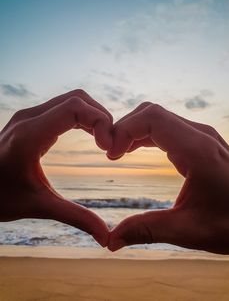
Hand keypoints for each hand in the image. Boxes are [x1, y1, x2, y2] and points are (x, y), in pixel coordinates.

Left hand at [0, 90, 112, 246]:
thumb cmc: (0, 197)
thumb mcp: (38, 206)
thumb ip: (74, 217)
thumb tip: (105, 236)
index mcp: (30, 135)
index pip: (74, 108)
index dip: (100, 121)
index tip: (108, 147)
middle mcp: (29, 118)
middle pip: (77, 99)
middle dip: (101, 117)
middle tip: (111, 145)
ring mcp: (30, 116)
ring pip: (72, 101)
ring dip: (93, 116)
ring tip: (104, 140)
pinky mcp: (32, 120)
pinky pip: (64, 108)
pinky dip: (83, 118)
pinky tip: (90, 136)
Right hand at [107, 102, 228, 253]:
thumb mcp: (190, 231)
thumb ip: (147, 230)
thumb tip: (110, 240)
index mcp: (196, 150)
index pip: (151, 118)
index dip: (124, 129)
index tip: (110, 154)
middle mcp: (198, 136)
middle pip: (151, 113)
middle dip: (124, 128)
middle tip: (109, 154)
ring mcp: (199, 137)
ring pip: (157, 118)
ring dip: (133, 131)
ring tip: (116, 153)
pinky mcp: (198, 144)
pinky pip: (165, 129)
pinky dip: (144, 135)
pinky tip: (133, 151)